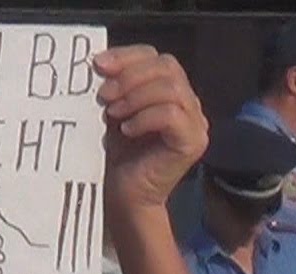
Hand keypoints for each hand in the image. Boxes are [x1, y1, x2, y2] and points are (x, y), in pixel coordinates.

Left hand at [96, 47, 206, 211]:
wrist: (127, 196)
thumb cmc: (120, 155)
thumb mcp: (116, 109)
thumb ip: (117, 84)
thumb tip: (102, 62)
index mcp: (173, 91)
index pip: (157, 58)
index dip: (128, 57)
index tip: (98, 65)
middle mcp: (190, 103)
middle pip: (168, 67)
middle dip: (130, 76)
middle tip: (104, 95)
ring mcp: (197, 123)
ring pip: (171, 88)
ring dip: (136, 96)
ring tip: (113, 113)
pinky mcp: (194, 141)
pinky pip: (171, 115)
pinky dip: (144, 118)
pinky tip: (127, 130)